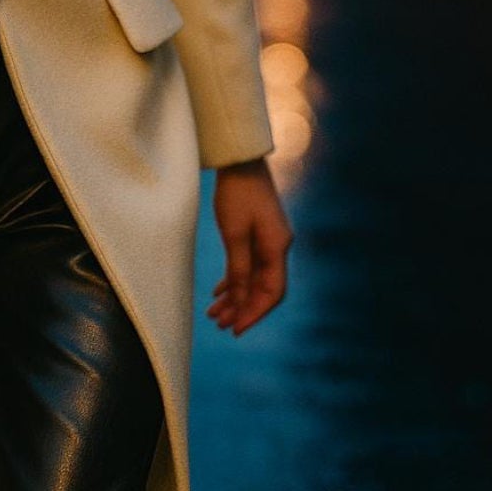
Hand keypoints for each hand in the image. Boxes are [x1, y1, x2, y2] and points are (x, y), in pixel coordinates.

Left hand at [207, 156, 292, 335]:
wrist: (240, 161)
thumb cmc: (237, 194)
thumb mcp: (234, 234)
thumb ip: (239, 269)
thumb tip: (240, 301)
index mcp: (277, 248)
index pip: (272, 292)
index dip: (254, 313)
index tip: (236, 329)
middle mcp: (277, 247)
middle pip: (262, 288)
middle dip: (242, 309)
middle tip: (220, 325)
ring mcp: (268, 240)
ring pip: (253, 278)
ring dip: (236, 297)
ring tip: (214, 314)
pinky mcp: (257, 233)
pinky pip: (247, 264)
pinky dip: (234, 280)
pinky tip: (218, 293)